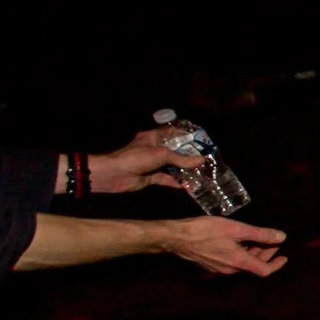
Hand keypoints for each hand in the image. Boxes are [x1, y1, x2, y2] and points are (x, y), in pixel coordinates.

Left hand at [87, 129, 201, 193]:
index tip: (201, 142)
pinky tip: (189, 186)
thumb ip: (182, 159)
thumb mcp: (161, 155)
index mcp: (154, 137)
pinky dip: (176, 182)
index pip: (173, 133)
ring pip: (172, 166)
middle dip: (189, 155)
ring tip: (201, 173)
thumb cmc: (136, 158)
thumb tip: (202, 160)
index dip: (186, 136)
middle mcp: (154, 149)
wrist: (113, 174)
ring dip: (184, 170)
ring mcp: (152, 164)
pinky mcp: (150, 176)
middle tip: (206, 160)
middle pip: (175, 151)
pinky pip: (166, 179)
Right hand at [158, 218, 287, 275]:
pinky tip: (237, 241)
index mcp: (239, 262)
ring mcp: (218, 269)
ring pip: (242, 263)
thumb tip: (281, 237)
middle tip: (271, 241)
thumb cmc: (206, 230)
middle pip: (254, 266)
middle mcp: (230, 269)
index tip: (284, 256)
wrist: (176, 237)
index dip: (277, 264)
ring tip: (256, 239)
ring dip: (252, 253)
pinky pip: (230, 261)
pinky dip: (240, 253)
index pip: (264, 270)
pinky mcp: (210, 265)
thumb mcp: (236, 229)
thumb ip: (260, 234)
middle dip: (266, 254)